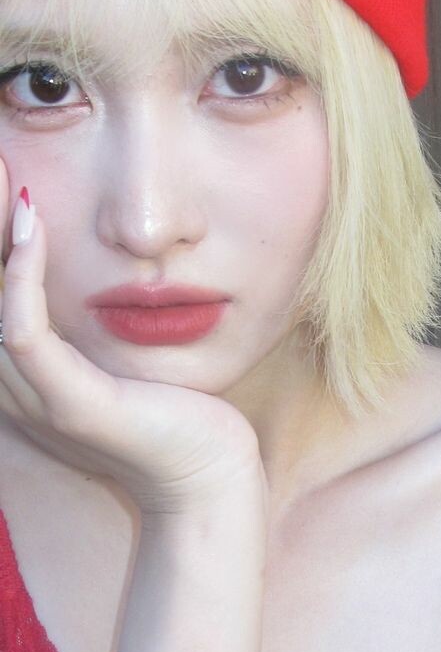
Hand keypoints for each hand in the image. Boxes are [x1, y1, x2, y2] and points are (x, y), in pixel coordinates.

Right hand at [0, 167, 266, 513]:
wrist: (209, 481)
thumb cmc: (177, 413)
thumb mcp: (126, 352)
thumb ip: (97, 314)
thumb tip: (102, 252)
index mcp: (21, 371)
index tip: (0, 170)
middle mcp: (12, 384)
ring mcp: (37, 397)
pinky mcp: (72, 407)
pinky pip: (26, 335)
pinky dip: (21, 278)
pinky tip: (32, 226)